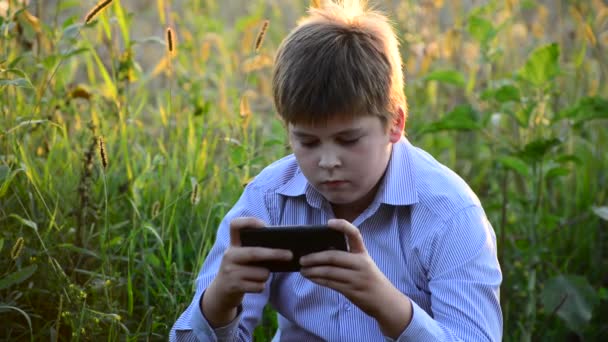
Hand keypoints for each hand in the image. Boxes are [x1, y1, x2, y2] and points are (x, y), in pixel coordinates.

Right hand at [202, 217, 291, 326]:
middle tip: (289, 255)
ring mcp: (230, 271)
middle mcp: (229, 256)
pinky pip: (259, 286)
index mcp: (233, 245)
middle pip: (255, 252)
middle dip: (274, 254)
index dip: (249, 222)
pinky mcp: (233, 286)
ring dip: (266, 276)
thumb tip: (282, 250)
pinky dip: (261, 286)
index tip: (264, 226)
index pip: (235, 225)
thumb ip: (255, 251)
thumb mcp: (242, 258)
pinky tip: (254, 286)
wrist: (220, 293)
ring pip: (261, 273)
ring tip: (258, 277)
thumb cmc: (240, 271)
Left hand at [299, 219, 411, 336]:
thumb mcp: (363, 264)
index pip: (355, 234)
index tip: (329, 223)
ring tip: (302, 269)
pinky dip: (317, 280)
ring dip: (312, 270)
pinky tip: (310, 277)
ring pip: (329, 271)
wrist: (385, 301)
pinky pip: (330, 283)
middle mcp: (361, 264)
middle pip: (334, 256)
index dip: (342, 226)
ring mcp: (357, 278)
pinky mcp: (352, 290)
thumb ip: (347, 258)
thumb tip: (320, 253)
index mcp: (363, 254)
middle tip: (302, 258)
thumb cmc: (369, 280)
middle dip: (315, 257)